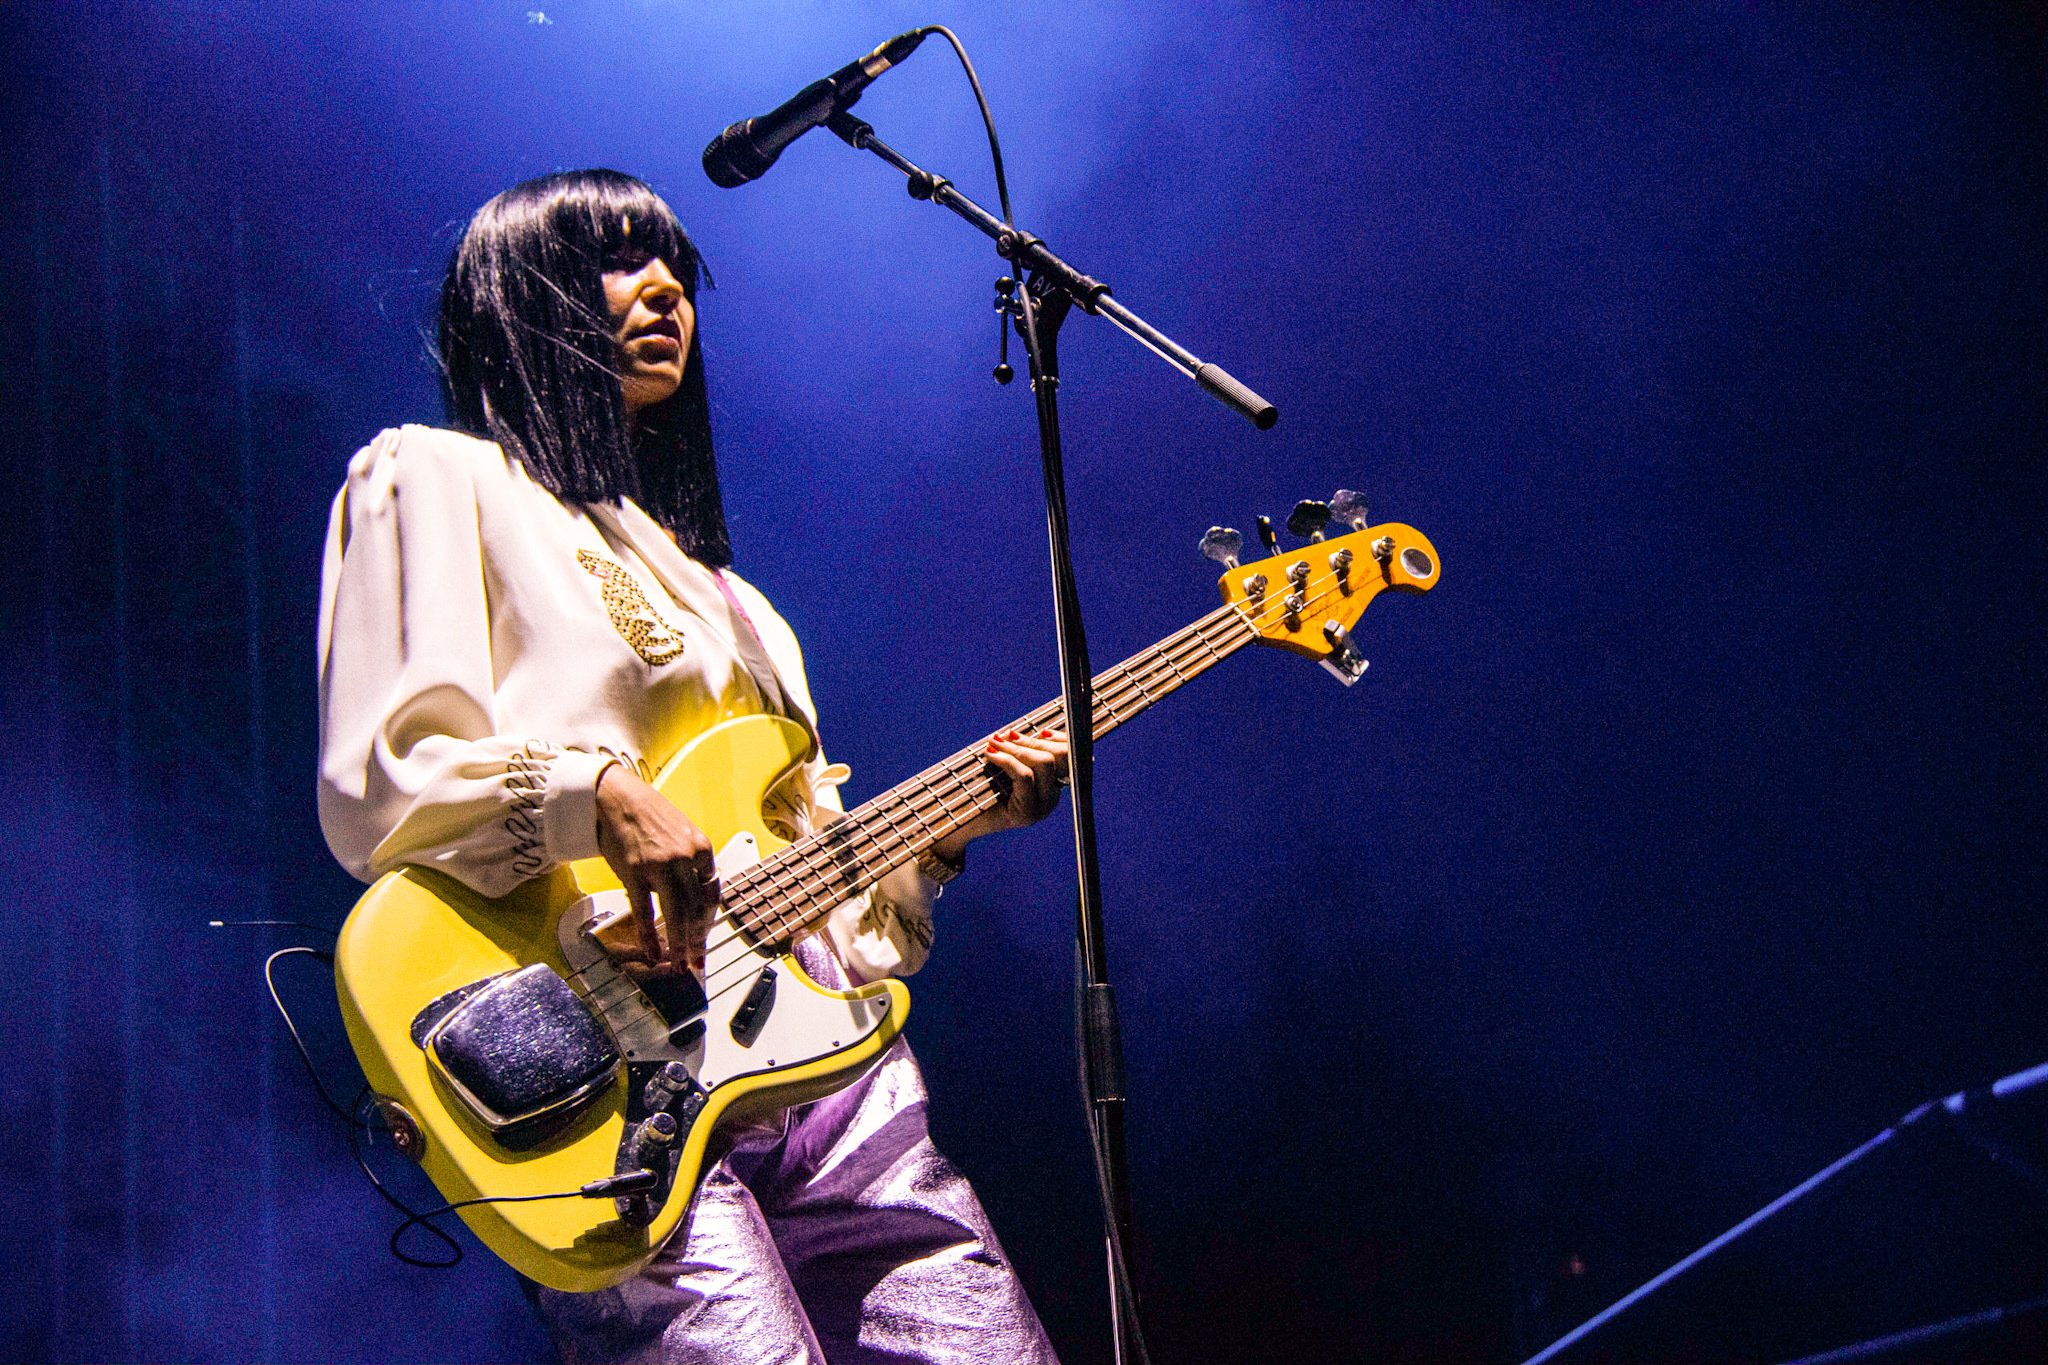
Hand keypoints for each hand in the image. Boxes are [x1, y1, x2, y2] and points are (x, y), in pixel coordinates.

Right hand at [593, 764, 717, 975]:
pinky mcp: (634, 872)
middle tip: (698, 962)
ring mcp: (659, 866)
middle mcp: (684, 858)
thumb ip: (692, 861)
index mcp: (701, 848)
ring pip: (675, 914)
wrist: (616, 797)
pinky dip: (650, 936)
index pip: (712, 893)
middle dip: (698, 941)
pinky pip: (644, 912)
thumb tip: (698, 892)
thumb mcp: (682, 832)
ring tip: (681, 965)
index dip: (709, 921)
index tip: (705, 937)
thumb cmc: (649, 815)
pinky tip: (654, 953)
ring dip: (679, 945)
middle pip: (696, 909)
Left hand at [933, 728, 1070, 863]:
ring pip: (1043, 764)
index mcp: (1051, 784)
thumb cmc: (977, 791)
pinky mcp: (1027, 814)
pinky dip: (1007, 760)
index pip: (1072, 757)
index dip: (1060, 739)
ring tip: (993, 744)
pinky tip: (990, 755)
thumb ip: (1014, 752)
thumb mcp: (1000, 767)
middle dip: (1030, 741)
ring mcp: (1042, 808)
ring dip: (1016, 748)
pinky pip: (1024, 777)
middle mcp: (1052, 798)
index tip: (1041, 731)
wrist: (959, 824)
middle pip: (1058, 757)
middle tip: (1003, 736)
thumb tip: (1013, 732)